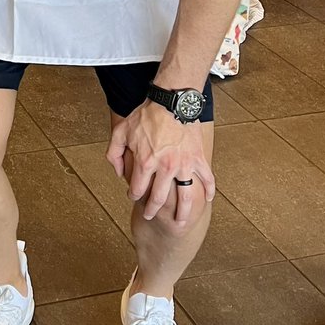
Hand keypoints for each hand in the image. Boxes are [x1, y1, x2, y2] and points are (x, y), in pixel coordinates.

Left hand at [106, 101, 214, 223]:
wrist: (171, 100)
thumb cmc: (146, 115)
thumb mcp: (121, 131)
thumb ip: (114, 153)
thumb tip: (118, 172)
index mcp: (146, 162)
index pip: (137, 189)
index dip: (133, 196)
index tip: (133, 197)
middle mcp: (165, 168)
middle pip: (158, 198)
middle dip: (151, 210)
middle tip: (149, 216)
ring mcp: (184, 165)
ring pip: (185, 197)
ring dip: (182, 213)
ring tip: (180, 223)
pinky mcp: (198, 158)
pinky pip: (207, 179)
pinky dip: (209, 190)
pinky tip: (208, 199)